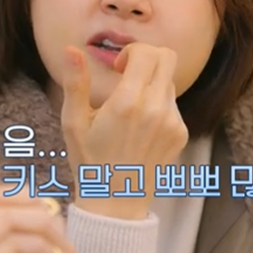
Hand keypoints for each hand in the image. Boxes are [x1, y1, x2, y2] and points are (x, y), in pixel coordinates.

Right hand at [60, 43, 187, 219]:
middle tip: (128, 75)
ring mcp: (172, 122)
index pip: (147, 53)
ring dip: (151, 83)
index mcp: (128, 102)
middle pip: (167, 58)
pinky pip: (173, 105)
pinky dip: (158, 105)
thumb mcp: (73, 122)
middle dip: (147, 58)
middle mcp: (156, 109)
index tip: (118, 67)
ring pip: (169, 82)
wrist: (115, 201)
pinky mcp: (180, 134)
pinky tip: (139, 126)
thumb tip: (71, 50)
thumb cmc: (89, 161)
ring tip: (130, 108)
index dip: (131, 51)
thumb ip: (76, 82)